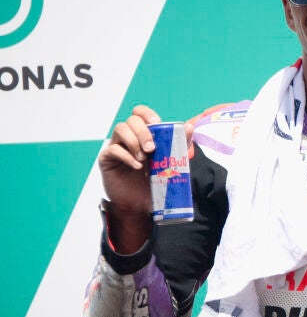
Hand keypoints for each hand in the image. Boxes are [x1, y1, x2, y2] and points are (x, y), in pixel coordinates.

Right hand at [98, 105, 185, 253]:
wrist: (140, 204)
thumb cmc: (155, 182)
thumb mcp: (172, 163)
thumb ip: (180, 145)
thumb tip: (189, 127)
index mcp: (143, 134)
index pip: (140, 112)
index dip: (147, 114)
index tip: (156, 124)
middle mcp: (128, 137)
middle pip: (131, 120)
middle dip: (143, 132)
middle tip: (152, 149)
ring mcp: (116, 146)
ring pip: (120, 129)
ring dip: (134, 142)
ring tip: (144, 159)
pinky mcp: (107, 159)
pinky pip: (113, 149)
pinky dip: (127, 156)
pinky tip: (137, 166)